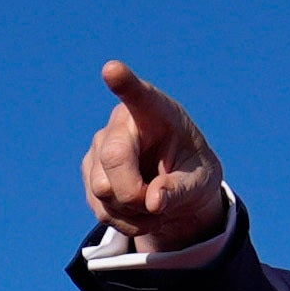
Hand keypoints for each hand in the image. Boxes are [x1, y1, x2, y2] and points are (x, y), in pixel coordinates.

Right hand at [81, 63, 230, 252]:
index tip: (112, 69)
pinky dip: (124, 220)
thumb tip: (152, 202)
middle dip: (133, 192)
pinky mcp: (89, 172)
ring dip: (132, 211)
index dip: (124, 83)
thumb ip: (180, 189)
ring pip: (102, 189)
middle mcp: (122, 123)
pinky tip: (139, 211)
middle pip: (113, 158)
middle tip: (157, 205)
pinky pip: (100, 208)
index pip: (138, 95)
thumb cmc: (192, 173)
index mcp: (156, 112)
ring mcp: (99, 147)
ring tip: (154, 205)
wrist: (175, 189)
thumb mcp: (200, 182)